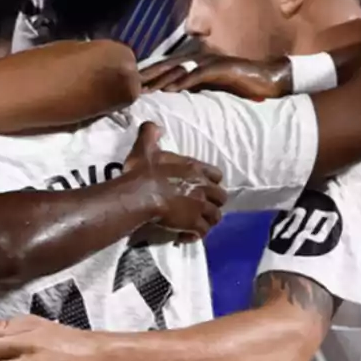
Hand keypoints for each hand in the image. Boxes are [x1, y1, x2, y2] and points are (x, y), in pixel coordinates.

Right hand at [121, 122, 226, 240]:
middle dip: (213, 203)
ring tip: (195, 224)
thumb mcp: (144, 148)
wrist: (138, 194)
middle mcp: (202, 186)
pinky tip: (185, 235)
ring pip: (215, 217)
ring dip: (207, 221)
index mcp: (194, 168)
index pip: (216, 175)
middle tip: (200, 208)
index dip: (211, 182)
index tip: (203, 187)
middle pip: (221, 198)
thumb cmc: (142, 172)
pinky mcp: (193, 223)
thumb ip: (150, 134)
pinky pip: (202, 232)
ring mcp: (200, 206)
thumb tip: (155, 125)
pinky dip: (196, 235)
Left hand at [140, 53, 289, 98]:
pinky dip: (184, 81)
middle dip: (147, 76)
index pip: (166, 67)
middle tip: (128, 86)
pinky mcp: (222, 68)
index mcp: (195, 62)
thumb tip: (173, 98)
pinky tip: (171, 89)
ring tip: (144, 89)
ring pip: (179, 69)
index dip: (148, 75)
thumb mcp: (211, 88)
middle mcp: (199, 58)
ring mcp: (210, 61)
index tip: (129, 86)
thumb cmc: (239, 84)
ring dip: (160, 79)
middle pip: (167, 66)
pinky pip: (199, 74)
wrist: (268, 79)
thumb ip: (193, 89)